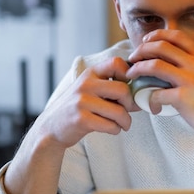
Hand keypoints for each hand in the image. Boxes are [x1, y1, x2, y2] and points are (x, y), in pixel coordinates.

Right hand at [3, 57, 134, 193]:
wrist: (51, 127)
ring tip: (123, 124)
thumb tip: (142, 96)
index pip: (117, 63)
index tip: (129, 88)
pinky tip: (112, 129)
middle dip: (131, 104)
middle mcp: (86, 84)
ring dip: (126, 121)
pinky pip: (111, 125)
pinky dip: (116, 130)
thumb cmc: (78, 108)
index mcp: (90, 73)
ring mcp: (82, 102)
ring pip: (119, 111)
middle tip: (128, 111)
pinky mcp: (81, 119)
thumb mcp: (90, 91)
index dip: (129, 75)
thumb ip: (112, 89)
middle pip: (123, 90)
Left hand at [127, 30, 193, 155]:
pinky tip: (152, 107)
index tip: (146, 42)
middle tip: (132, 59)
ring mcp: (190, 80)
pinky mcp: (183, 98)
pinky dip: (149, 99)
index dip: (157, 35)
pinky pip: (156, 93)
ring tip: (131, 76)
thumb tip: (173, 66)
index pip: (176, 35)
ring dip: (137, 69)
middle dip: (141, 50)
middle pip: (160, 46)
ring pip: (154, 65)